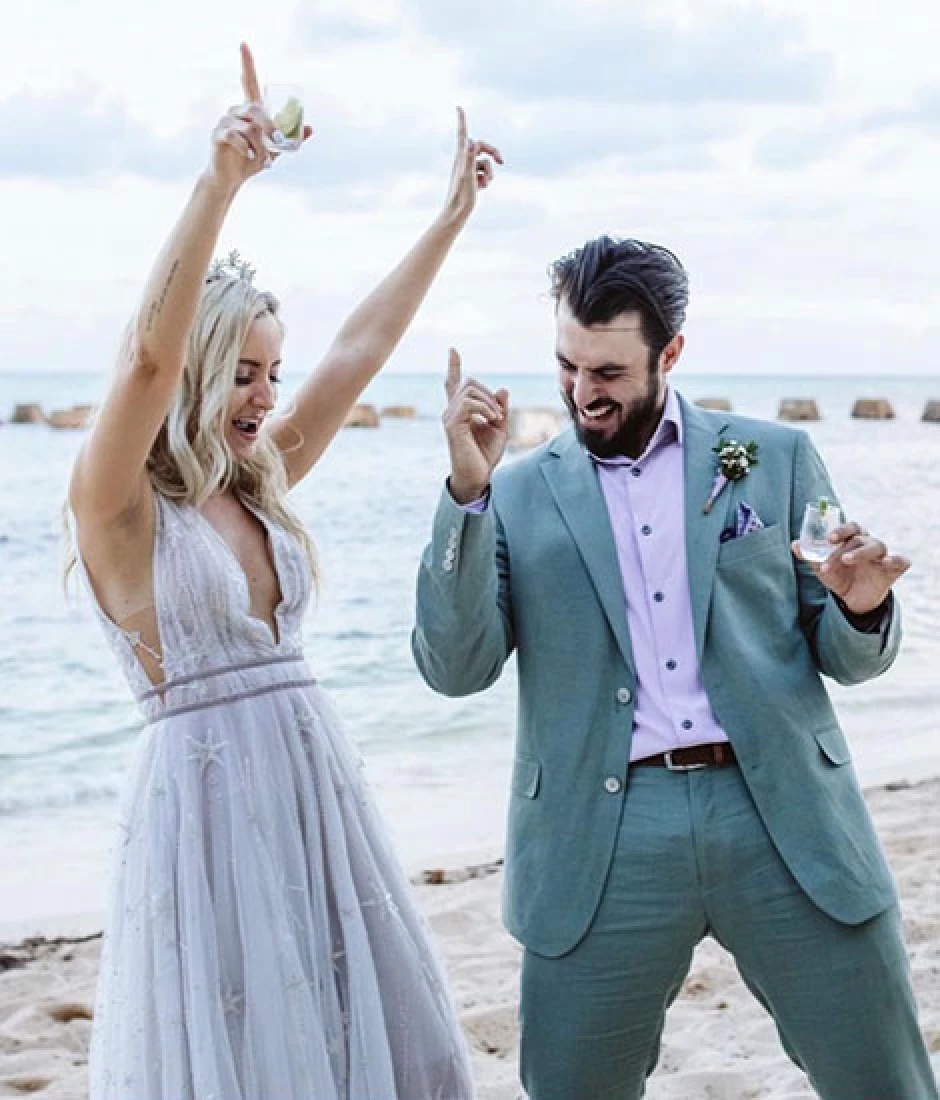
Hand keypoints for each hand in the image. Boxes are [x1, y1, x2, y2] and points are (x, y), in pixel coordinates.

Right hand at [208, 43, 312, 190]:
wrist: (232, 178)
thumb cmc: (251, 160)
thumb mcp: (275, 149)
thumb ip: (289, 138)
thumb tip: (310, 128)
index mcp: (250, 109)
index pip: (248, 81)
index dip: (246, 63)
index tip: (243, 44)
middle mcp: (236, 110)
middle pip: (256, 109)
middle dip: (270, 127)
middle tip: (279, 142)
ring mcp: (225, 121)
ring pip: (248, 126)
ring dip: (260, 145)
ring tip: (263, 160)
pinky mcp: (218, 134)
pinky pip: (235, 136)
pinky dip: (246, 147)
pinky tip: (251, 157)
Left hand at [440, 107, 501, 224]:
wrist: (457, 213)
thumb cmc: (461, 196)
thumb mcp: (467, 176)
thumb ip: (469, 157)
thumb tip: (472, 142)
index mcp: (461, 157)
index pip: (462, 134)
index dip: (462, 120)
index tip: (458, 107)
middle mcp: (463, 160)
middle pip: (481, 147)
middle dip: (493, 153)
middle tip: (502, 161)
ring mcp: (467, 170)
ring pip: (485, 163)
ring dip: (489, 173)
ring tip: (484, 184)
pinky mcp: (471, 179)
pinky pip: (484, 174)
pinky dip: (486, 180)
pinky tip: (481, 189)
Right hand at [443, 348, 508, 502]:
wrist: (477, 476)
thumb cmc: (485, 455)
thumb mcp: (500, 428)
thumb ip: (500, 409)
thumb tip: (502, 389)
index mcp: (461, 412)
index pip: (454, 384)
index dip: (453, 366)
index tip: (452, 350)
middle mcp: (451, 411)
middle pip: (468, 383)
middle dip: (488, 393)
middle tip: (499, 414)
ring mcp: (450, 416)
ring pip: (469, 390)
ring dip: (489, 401)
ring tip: (497, 418)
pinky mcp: (452, 423)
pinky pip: (469, 402)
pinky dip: (485, 407)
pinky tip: (491, 419)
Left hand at [791, 520, 909, 613]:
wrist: (852, 601)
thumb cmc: (839, 577)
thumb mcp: (822, 568)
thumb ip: (810, 556)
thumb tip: (794, 544)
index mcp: (853, 540)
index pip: (850, 528)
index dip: (841, 530)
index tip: (828, 538)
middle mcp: (868, 545)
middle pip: (861, 537)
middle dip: (846, 544)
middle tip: (833, 547)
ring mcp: (882, 557)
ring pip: (878, 546)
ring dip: (861, 552)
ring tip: (846, 560)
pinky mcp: (893, 570)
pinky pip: (901, 561)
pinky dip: (896, 559)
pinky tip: (887, 562)